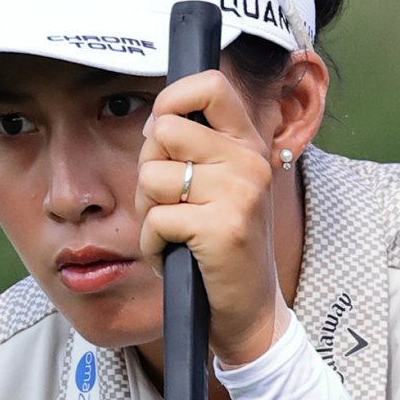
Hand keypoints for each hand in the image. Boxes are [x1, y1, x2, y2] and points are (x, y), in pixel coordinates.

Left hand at [139, 65, 287, 367]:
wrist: (251, 313)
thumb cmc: (223, 249)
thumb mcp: (221, 188)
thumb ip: (195, 149)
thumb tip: (155, 120)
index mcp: (249, 144)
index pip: (211, 86)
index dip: (172, 99)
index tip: (163, 131)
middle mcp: (249, 162)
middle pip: (164, 132)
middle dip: (149, 169)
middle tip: (170, 203)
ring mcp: (238, 193)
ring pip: (151, 177)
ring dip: (148, 212)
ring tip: (174, 233)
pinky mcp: (221, 228)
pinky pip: (155, 220)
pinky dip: (152, 246)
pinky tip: (174, 256)